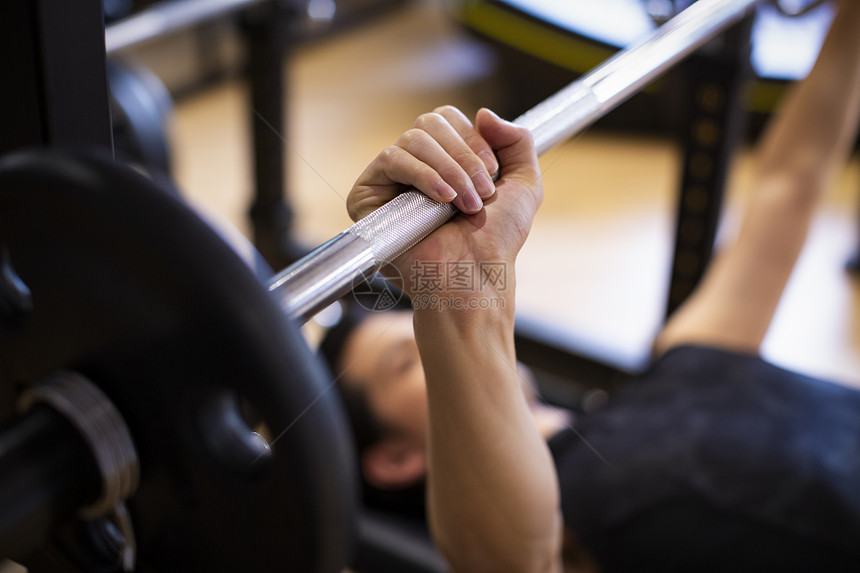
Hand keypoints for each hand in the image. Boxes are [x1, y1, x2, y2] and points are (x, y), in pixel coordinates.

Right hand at [347, 106, 541, 304]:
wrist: (474, 275)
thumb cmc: (497, 241)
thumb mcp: (524, 183)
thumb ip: (518, 140)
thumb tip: (483, 112)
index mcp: (445, 160)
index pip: (448, 119)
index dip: (472, 139)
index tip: (492, 174)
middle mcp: (416, 166)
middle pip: (430, 123)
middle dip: (463, 156)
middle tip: (480, 193)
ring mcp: (390, 180)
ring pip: (414, 139)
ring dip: (448, 169)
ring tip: (463, 203)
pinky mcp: (368, 195)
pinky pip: (391, 159)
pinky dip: (423, 174)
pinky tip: (441, 199)